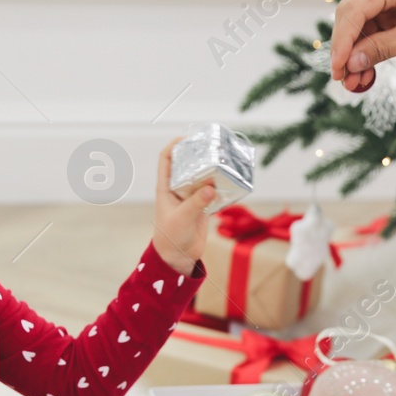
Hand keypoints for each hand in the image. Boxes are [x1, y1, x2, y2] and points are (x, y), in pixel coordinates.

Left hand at [151, 136, 215, 274]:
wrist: (178, 257)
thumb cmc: (171, 236)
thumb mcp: (182, 218)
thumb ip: (195, 203)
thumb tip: (211, 187)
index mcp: (166, 187)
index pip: (166, 160)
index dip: (174, 146)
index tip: (186, 138)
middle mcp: (178, 189)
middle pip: (187, 164)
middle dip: (198, 154)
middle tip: (212, 147)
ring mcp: (191, 197)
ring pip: (202, 177)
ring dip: (212, 170)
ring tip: (224, 161)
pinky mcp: (203, 207)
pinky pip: (213, 192)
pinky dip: (221, 186)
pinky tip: (230, 181)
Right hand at [329, 0, 395, 92]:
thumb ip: (381, 48)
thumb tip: (350, 64)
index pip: (355, 9)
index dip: (342, 40)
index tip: (338, 68)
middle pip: (352, 16)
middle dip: (346, 50)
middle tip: (342, 80)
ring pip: (359, 28)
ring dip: (355, 56)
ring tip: (355, 84)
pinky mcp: (392, 12)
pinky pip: (371, 33)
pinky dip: (367, 53)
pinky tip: (365, 75)